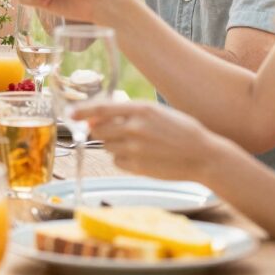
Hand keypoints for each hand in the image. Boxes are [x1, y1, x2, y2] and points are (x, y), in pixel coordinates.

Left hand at [75, 101, 222, 180]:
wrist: (203, 156)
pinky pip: (117, 161)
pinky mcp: (136, 167)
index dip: (83, 111)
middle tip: (118, 132)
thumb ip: (130, 113)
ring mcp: (135, 148)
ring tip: (138, 144)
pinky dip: (123, 159)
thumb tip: (99, 117)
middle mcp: (135, 127)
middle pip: (99, 129)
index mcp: (141, 109)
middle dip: (102, 130)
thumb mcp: (157, 112)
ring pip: (107, 146)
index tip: (71, 113)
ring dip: (115, 144)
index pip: (102, 108)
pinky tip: (142, 157)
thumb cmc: (182, 131)